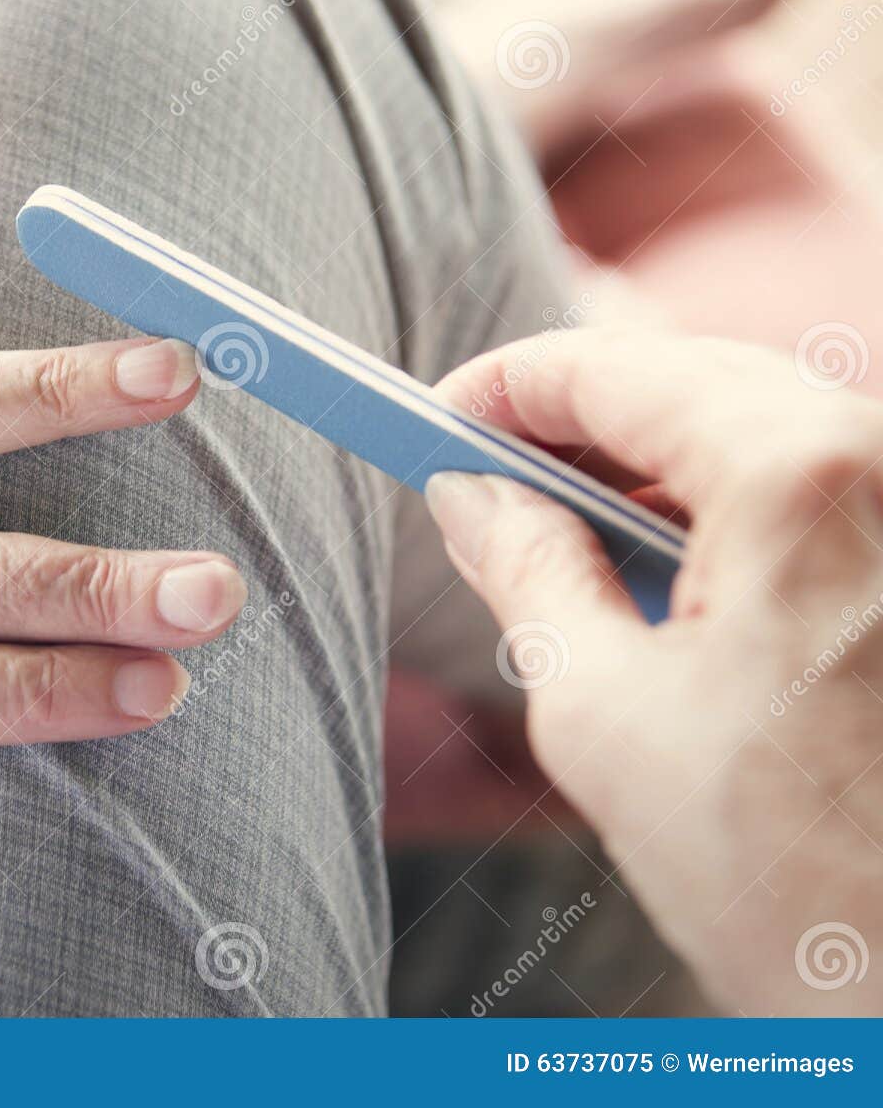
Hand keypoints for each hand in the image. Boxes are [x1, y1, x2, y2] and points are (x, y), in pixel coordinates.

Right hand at [425, 328, 882, 1014]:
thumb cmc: (783, 880)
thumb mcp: (600, 713)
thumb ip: (525, 569)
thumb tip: (468, 496)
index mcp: (800, 476)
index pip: (618, 371)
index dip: (507, 385)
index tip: (437, 416)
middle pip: (694, 383)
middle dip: (574, 420)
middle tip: (477, 474)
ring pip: (760, 428)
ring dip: (646, 462)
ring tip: (551, 526)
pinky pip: (815, 486)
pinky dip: (721, 505)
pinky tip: (658, 564)